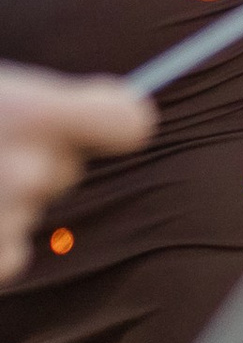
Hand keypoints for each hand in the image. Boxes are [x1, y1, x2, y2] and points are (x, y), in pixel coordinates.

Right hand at [0, 68, 151, 280]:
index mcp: (30, 113)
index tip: (102, 118)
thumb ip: (54, 104)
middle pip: (66, 167)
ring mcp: (8, 220)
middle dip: (37, 158)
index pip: (128, 122)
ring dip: (6, 199)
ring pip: (35, 206)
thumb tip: (130, 110)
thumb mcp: (1, 91)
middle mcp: (29, 171)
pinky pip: (13, 251)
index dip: (116, 120)